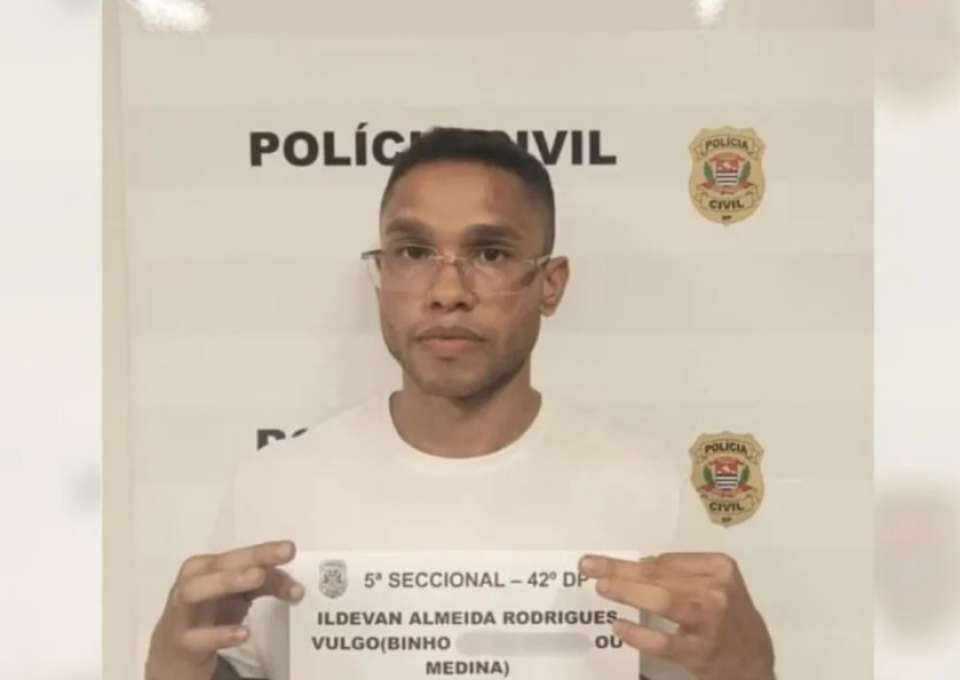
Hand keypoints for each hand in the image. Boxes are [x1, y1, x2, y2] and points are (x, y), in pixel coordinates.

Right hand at [145, 540, 304, 679]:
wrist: (172, 653)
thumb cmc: (208, 615)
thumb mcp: (238, 596)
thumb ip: (266, 584)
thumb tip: (296, 586)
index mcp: (206, 568)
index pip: (237, 556)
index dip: (263, 551)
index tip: (290, 549)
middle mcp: (191, 582)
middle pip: (217, 566)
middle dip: (249, 559)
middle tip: (279, 557)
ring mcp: (181, 612)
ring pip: (195, 591)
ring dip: (226, 582)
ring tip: (258, 578)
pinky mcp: (180, 642)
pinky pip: (196, 637)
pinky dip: (219, 634)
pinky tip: (243, 634)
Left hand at [579, 552, 774, 679]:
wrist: (755, 664)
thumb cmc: (730, 618)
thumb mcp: (718, 586)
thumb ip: (683, 574)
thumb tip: (638, 565)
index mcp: (720, 567)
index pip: (666, 561)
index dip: (633, 562)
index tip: (604, 562)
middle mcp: (717, 591)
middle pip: (659, 576)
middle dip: (620, 571)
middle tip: (588, 567)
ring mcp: (710, 622)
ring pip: (662, 601)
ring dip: (627, 592)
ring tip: (602, 588)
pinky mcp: (701, 651)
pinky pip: (662, 641)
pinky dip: (638, 633)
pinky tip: (619, 627)